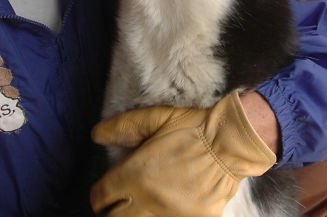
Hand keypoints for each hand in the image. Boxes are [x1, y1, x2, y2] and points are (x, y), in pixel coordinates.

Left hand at [90, 93, 276, 216]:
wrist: (230, 144)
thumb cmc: (193, 129)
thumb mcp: (156, 118)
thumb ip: (123, 127)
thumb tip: (96, 134)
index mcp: (134, 174)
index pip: (101, 197)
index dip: (99, 196)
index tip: (104, 194)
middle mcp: (148, 199)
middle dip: (112, 213)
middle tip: (119, 206)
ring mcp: (169, 214)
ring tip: (142, 208)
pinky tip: (166, 209)